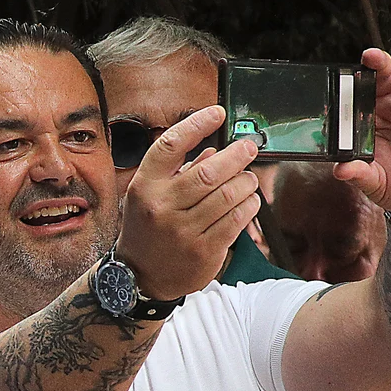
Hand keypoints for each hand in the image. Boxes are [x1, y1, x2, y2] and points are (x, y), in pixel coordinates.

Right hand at [116, 106, 261, 300]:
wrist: (141, 276)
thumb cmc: (147, 229)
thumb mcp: (149, 195)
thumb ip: (178, 171)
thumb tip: (212, 151)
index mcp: (145, 186)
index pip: (171, 145)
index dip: (197, 124)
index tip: (217, 114)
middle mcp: (162, 207)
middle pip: (208, 172)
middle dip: (236, 155)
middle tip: (248, 148)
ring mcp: (183, 231)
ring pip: (228, 196)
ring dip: (246, 182)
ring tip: (249, 179)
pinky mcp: (204, 251)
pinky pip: (236, 220)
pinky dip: (249, 206)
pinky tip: (249, 200)